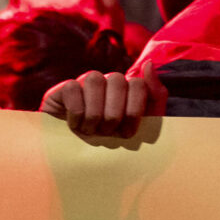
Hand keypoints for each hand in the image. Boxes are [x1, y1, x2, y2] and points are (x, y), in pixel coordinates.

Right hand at [38, 59, 164, 136]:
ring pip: (95, 80)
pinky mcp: (64, 88)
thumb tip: (148, 64)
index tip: (126, 132)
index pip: (138, 84)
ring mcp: (86, 82)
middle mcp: (108, 80)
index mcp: (129, 88)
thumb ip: (155, 96)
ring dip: (94, 114)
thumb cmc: (113, 139)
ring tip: (90, 130)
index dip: (134, 111)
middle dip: (113, 115)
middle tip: (106, 132)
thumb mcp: (142, 124)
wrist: (77, 155)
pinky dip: (75, 113)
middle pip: (118, 80)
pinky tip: (75, 124)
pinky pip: (73, 89)